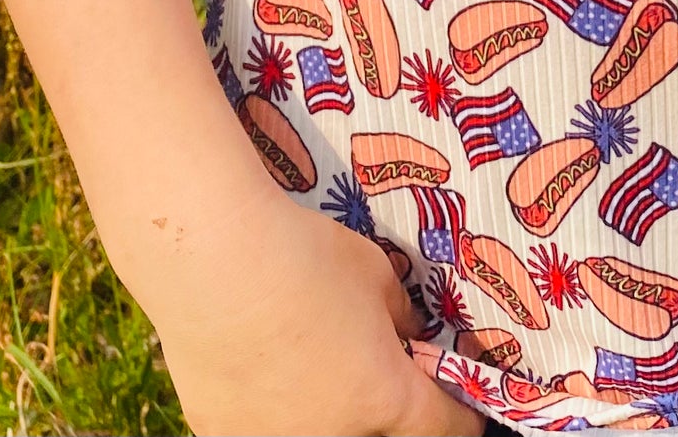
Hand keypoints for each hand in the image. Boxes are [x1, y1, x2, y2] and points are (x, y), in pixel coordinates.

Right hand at [153, 184, 485, 435]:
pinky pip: (262, 427)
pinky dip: (270, 406)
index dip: (459, 413)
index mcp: (385, 399)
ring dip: (326, 409)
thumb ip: (399, 315)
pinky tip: (259, 362)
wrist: (215, 261)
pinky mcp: (220, 432)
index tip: (461, 404)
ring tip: (308, 361)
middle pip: (378, 433)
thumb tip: (405, 334)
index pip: (443, 427)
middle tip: (374, 366)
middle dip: (386, 409)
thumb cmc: (308, 258)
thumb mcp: (376, 274)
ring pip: (317, 431)